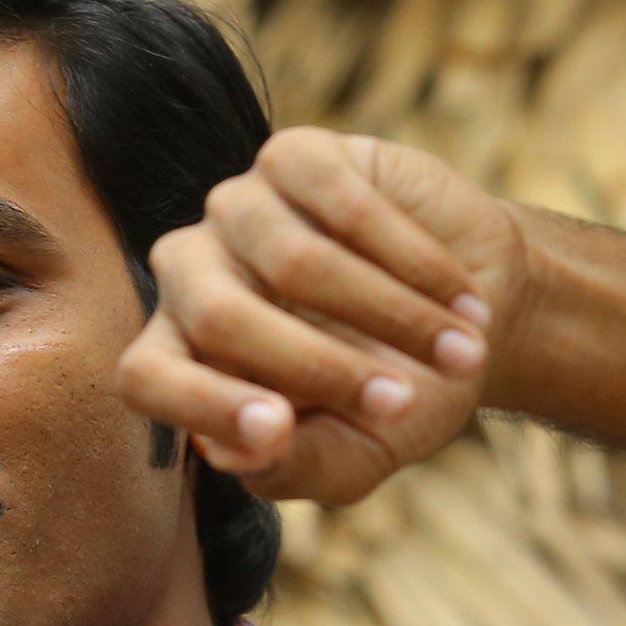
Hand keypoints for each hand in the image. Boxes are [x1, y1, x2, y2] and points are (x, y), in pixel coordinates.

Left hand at [113, 127, 538, 506]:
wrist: (480, 317)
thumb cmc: (403, 395)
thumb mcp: (356, 453)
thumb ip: (293, 467)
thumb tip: (229, 456)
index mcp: (184, 356)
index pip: (145, 376)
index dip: (201, 404)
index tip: (277, 431)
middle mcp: (192, 275)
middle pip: (217, 317)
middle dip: (322, 369)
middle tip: (403, 402)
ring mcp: (238, 209)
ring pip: (294, 263)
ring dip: (394, 318)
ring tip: (463, 354)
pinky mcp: (295, 159)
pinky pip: (345, 206)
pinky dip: (414, 262)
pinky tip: (461, 298)